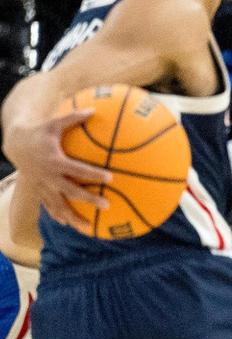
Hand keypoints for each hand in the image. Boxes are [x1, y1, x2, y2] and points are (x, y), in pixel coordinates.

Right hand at [2, 108, 110, 232]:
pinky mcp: (38, 191)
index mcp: (55, 160)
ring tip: (88, 229)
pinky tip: (69, 225)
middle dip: (88, 199)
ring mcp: (43, 186)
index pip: (77, 169)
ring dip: (73, 217)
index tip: (110, 178)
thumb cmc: (39, 132)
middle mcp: (49, 176)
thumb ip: (74, 118)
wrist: (15, 144)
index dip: (93, 174)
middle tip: (107, 205)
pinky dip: (58, 215)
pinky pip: (49, 206)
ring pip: (59, 205)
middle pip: (71, 191)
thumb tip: (95, 110)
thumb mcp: (54, 123)